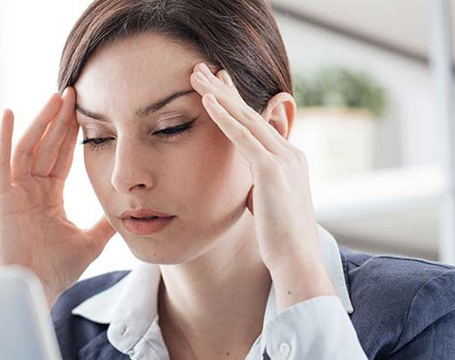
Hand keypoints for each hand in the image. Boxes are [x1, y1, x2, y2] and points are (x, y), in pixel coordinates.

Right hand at [0, 86, 115, 308]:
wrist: (34, 289)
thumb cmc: (56, 270)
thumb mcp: (91, 242)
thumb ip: (106, 224)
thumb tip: (129, 212)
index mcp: (49, 197)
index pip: (62, 157)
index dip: (72, 134)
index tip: (83, 110)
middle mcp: (31, 189)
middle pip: (47, 146)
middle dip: (60, 120)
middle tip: (73, 92)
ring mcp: (15, 191)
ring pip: (29, 147)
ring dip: (41, 121)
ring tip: (56, 97)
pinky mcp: (2, 197)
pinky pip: (3, 162)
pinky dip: (5, 137)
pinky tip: (11, 112)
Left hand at [189, 63, 335, 311]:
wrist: (296, 259)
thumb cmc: (278, 237)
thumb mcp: (266, 202)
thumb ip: (257, 184)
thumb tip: (246, 182)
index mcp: (289, 159)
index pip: (257, 123)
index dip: (235, 102)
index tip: (217, 85)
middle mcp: (290, 153)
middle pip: (250, 113)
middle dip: (224, 89)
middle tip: (202, 68)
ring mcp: (283, 159)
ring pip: (245, 118)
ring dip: (218, 95)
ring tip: (197, 74)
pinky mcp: (272, 170)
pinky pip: (243, 138)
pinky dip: (224, 118)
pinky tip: (207, 101)